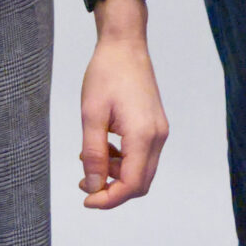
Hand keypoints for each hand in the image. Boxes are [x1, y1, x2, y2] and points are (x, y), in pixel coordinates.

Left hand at [78, 0, 167, 208]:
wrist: (125, 45)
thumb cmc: (106, 74)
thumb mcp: (92, 116)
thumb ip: (94, 155)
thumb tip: (93, 186)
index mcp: (143, 135)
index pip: (131, 185)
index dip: (108, 199)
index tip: (86, 200)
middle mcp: (157, 136)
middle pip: (140, 184)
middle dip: (113, 192)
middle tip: (86, 186)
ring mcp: (159, 131)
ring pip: (142, 171)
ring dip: (116, 176)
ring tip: (89, 163)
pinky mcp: (155, 125)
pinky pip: (142, 156)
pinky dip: (123, 162)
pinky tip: (104, 150)